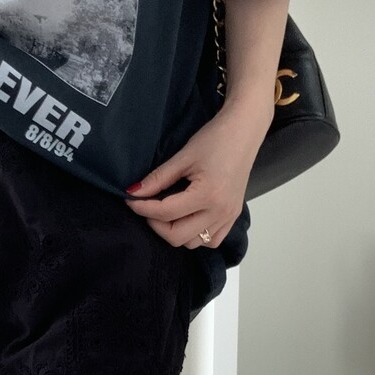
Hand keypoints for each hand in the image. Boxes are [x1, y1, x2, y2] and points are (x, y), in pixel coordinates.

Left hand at [123, 97, 271, 249]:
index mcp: (208, 194)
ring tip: (166, 213)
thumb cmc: (216, 138)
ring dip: (175, 232)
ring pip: (194, 243)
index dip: (143, 208)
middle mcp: (220, 211)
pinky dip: (195, 235)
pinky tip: (187, 219)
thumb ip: (158, 178)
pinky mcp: (233, 216)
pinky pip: (211, 240)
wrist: (244, 131)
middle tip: (147, 208)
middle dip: (156, 225)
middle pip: (178, 236)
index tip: (130, 200)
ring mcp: (229, 216)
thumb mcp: (183, 157)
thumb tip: (134, 193)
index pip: (166, 213)